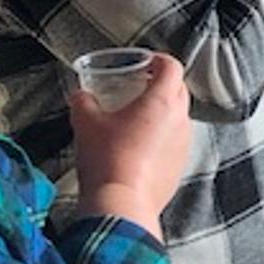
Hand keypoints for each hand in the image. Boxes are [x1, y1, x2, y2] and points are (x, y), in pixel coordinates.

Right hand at [70, 54, 191, 240]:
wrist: (120, 203)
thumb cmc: (107, 160)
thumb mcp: (86, 123)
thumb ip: (83, 102)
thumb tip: (80, 96)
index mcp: (162, 101)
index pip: (172, 67)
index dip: (159, 60)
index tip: (146, 62)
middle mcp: (180, 120)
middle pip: (179, 90)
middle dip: (161, 84)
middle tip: (139, 86)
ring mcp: (183, 144)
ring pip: (178, 117)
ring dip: (162, 112)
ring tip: (137, 117)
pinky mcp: (180, 165)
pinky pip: (175, 142)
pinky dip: (162, 137)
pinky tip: (140, 145)